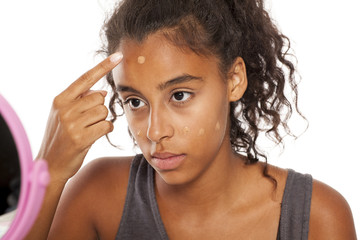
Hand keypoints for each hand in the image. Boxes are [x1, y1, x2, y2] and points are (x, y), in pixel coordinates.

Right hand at [36, 52, 122, 182]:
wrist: (50, 163)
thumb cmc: (61, 136)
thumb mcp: (63, 114)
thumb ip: (80, 100)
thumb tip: (102, 92)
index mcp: (61, 99)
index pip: (85, 78)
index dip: (103, 66)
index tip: (118, 56)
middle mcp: (65, 108)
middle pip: (99, 98)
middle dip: (99, 109)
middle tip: (88, 121)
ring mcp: (72, 123)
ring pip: (104, 112)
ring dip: (101, 120)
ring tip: (88, 129)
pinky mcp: (81, 138)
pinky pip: (106, 125)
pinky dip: (105, 130)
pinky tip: (93, 136)